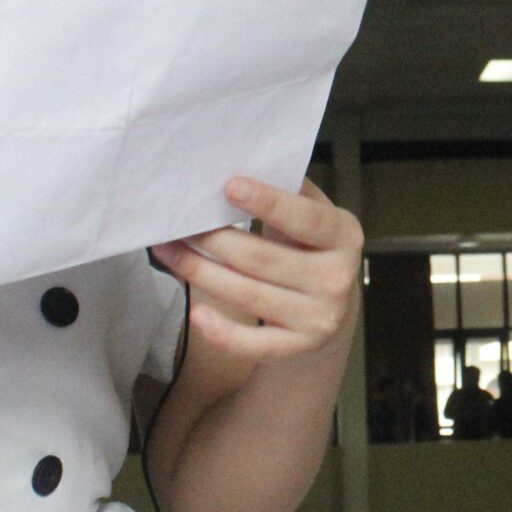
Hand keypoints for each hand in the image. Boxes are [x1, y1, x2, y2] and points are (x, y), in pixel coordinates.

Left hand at [149, 178, 362, 366]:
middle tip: (176, 223)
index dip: (268, 203)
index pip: (305, 218)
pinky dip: (222, 331)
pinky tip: (196, 313)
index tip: (229, 186)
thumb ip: (291, 194)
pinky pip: (254, 343)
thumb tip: (245, 164)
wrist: (331, 313)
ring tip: (167, 251)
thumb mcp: (315, 219)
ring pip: (247, 294)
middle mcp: (337, 278)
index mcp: (344, 235)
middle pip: (262, 258)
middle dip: (212, 239)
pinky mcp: (298, 347)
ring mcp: (319, 317)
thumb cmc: (310, 251)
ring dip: (199, 272)